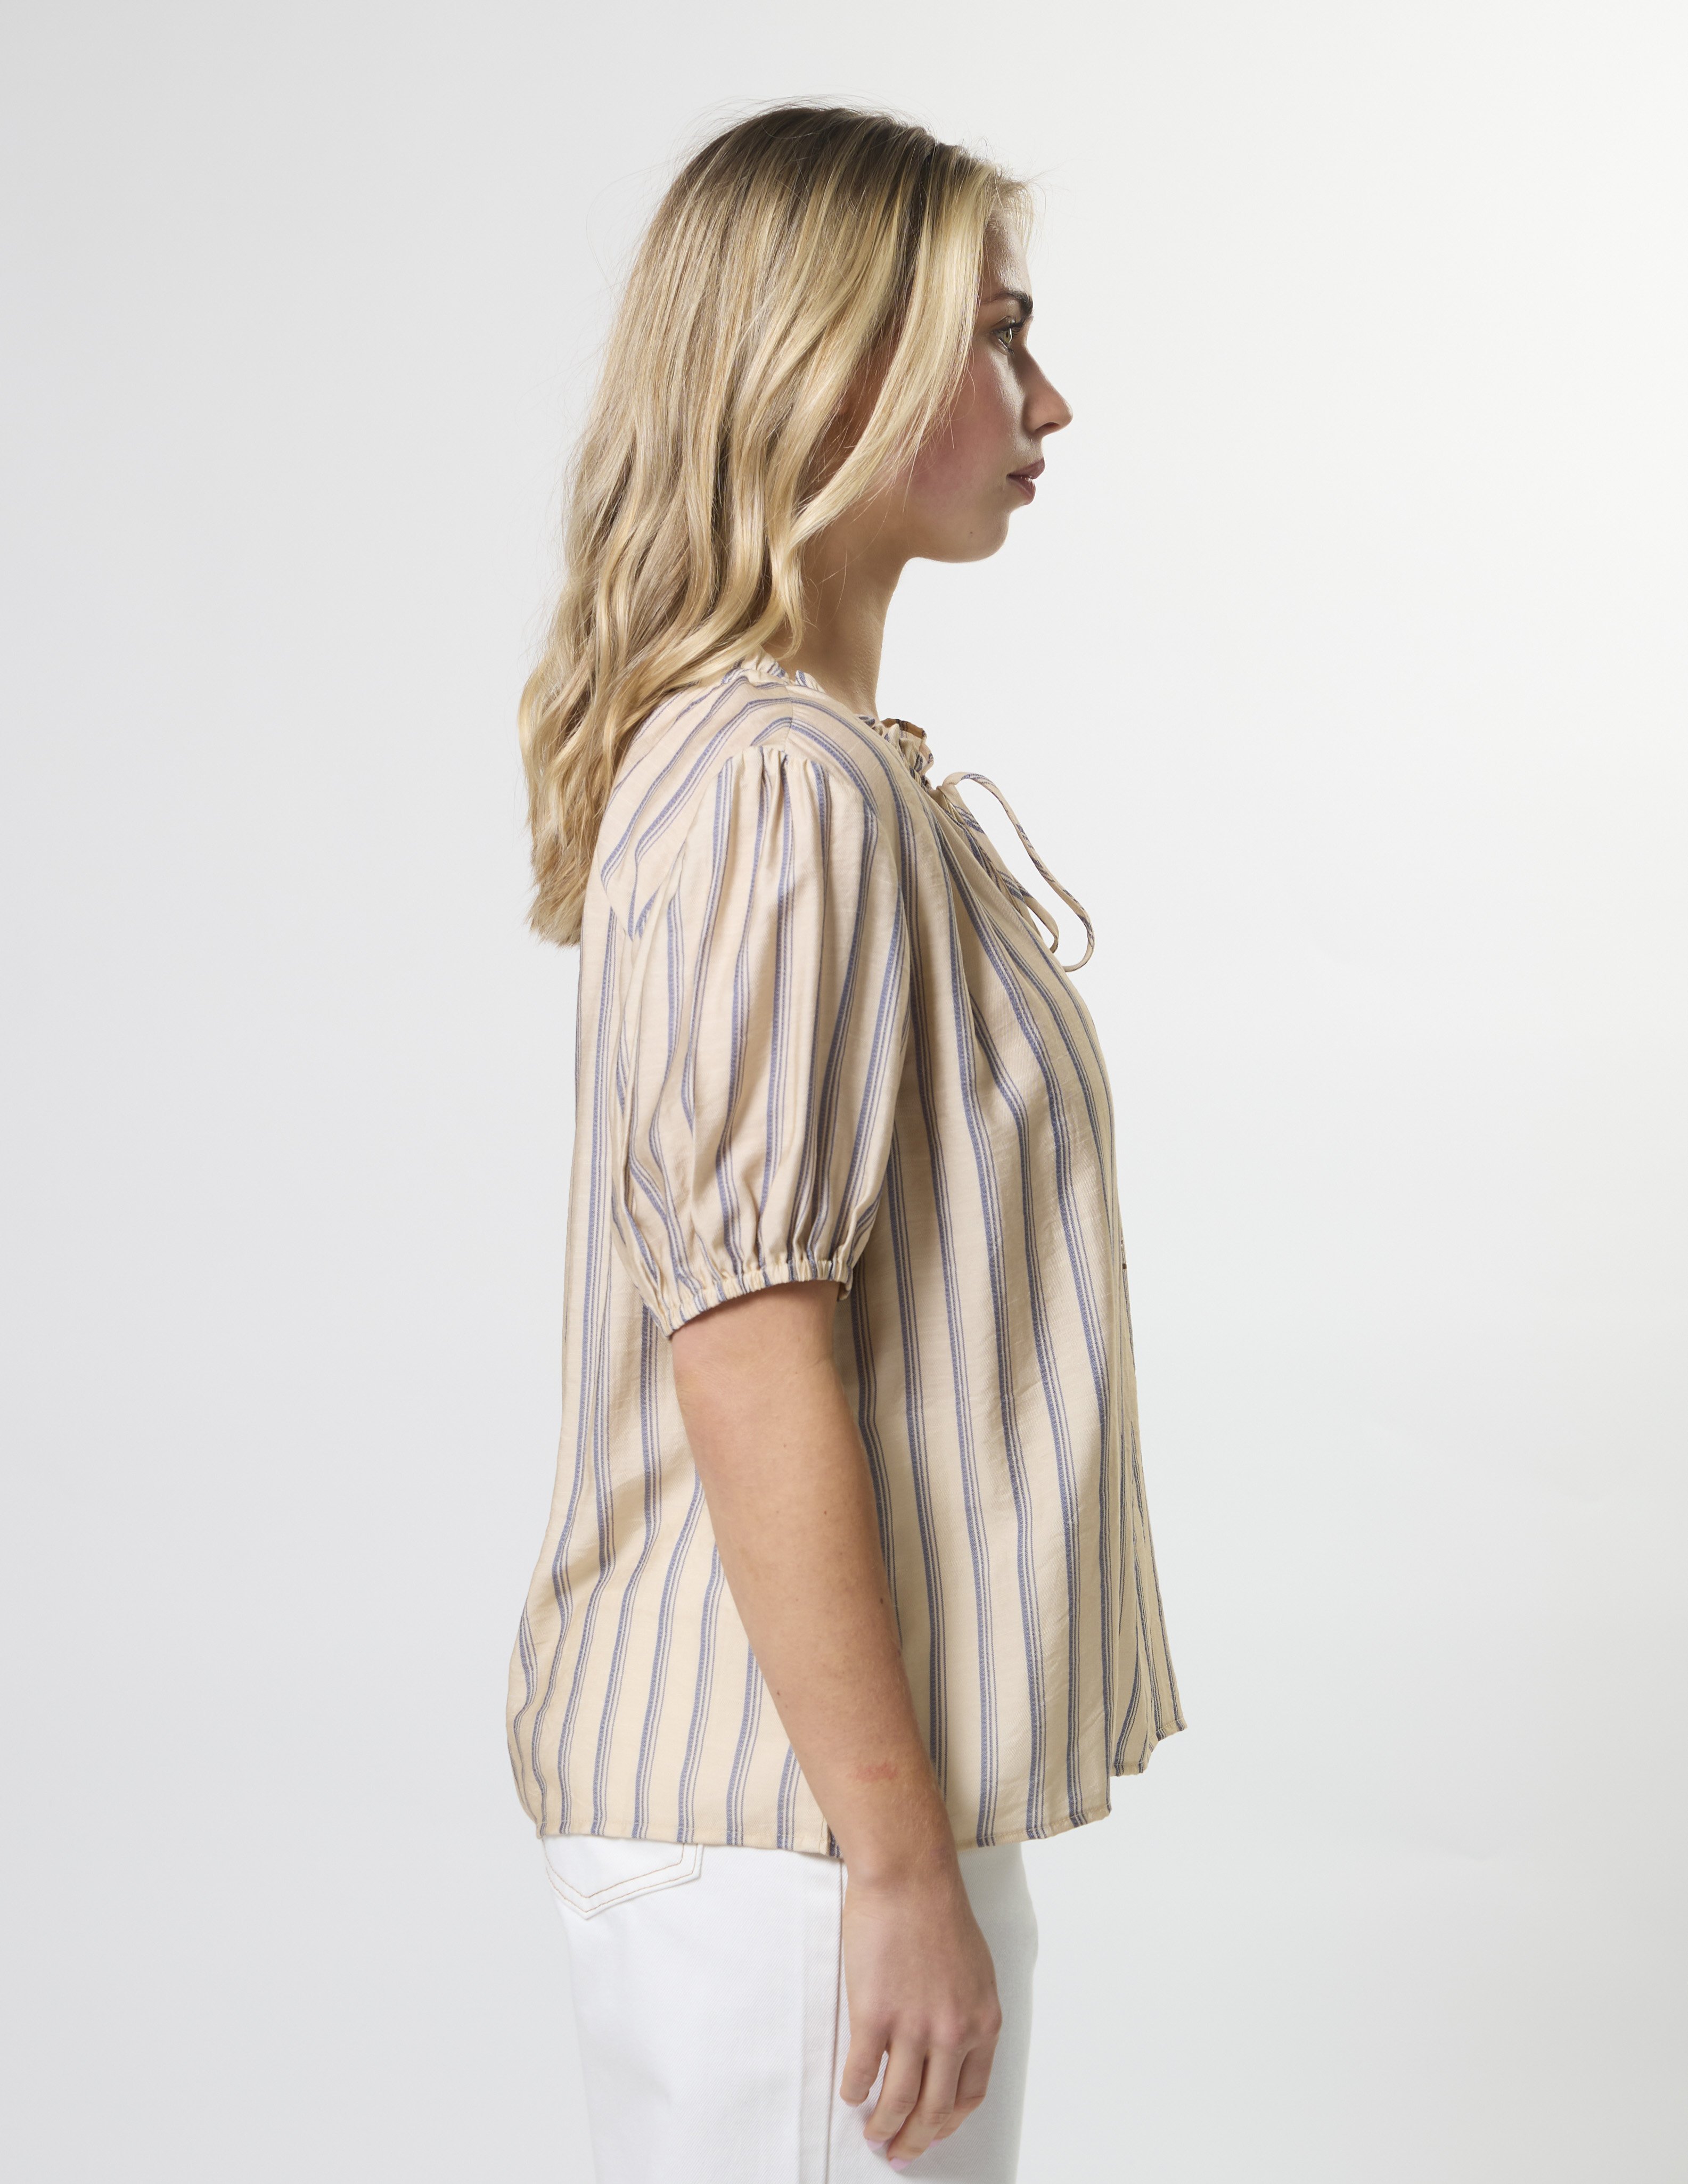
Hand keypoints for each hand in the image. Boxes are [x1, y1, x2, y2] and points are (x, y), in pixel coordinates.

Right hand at [838, 1857, 1002, 2164]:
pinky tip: (851, 2094)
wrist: (909, 1876)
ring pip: (898, 2101)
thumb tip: (949, 2053)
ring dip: (883, 2127)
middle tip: (899, 2153)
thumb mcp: (975, 1971)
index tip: (933, 2133)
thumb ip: (966, 2015)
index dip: (949, 2122)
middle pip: (935, 2110)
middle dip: (915, 2140)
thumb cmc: (939, 1912)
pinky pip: (861, 2071)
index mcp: (982, 2023)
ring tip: (872, 2134)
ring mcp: (913, 2026)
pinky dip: (854, 2091)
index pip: (970, 2095)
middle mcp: (953, 2033)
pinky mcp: (874, 2015)